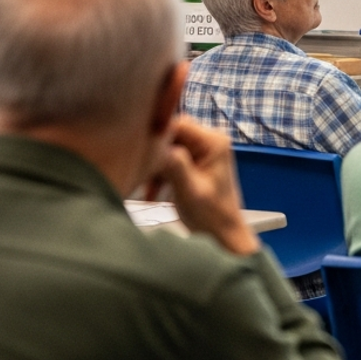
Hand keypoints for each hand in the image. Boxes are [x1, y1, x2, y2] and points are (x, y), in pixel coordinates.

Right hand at [152, 117, 259, 255]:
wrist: (221, 235)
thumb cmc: (212, 216)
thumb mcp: (190, 191)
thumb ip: (176, 166)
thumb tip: (158, 146)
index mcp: (214, 142)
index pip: (177, 124)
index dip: (156, 136)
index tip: (139, 152)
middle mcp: (209, 140)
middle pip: (169, 134)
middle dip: (153, 155)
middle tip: (139, 174)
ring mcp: (201, 149)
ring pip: (165, 147)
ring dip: (153, 168)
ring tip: (148, 192)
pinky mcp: (192, 160)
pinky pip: (167, 158)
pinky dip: (158, 175)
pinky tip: (151, 195)